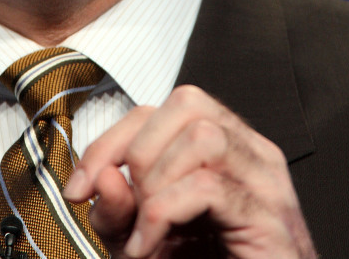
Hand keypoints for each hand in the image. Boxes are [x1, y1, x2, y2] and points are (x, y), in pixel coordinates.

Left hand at [63, 85, 315, 257]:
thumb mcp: (140, 240)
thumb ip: (116, 209)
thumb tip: (104, 177)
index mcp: (225, 149)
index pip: (164, 107)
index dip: (111, 141)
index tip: (78, 188)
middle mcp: (251, 154)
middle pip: (187, 103)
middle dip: (139, 150)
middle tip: (127, 206)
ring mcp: (266, 184)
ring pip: (203, 135)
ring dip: (157, 180)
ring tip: (144, 227)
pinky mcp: (270, 221)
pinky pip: (207, 187)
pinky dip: (163, 213)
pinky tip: (149, 246)